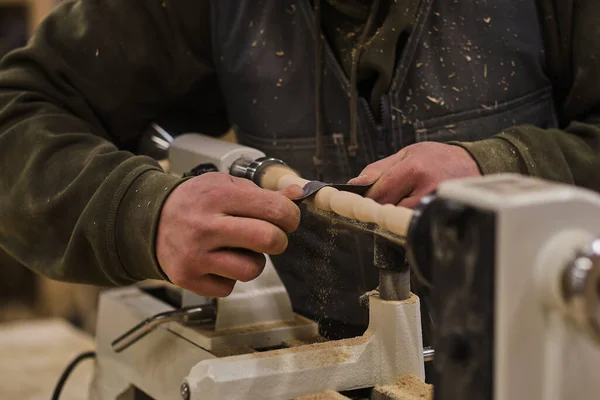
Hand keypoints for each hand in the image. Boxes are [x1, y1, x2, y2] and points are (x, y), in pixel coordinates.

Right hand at [156, 172, 301, 296]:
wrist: (148, 221)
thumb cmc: (195, 202)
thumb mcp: (225, 185)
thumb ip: (263, 192)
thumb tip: (299, 195)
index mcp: (218, 196)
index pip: (274, 209)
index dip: (290, 216)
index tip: (287, 219)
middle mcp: (206, 226)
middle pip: (268, 240)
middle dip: (279, 241)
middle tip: (271, 237)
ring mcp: (195, 255)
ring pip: (252, 270)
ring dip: (254, 262)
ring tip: (240, 251)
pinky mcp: (188, 278)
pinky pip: (229, 287)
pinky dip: (230, 277)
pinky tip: (218, 262)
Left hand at [348, 142, 480, 208]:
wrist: (471, 163)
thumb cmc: (436, 158)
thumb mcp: (405, 154)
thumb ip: (377, 170)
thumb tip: (354, 184)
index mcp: (414, 170)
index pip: (379, 192)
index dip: (364, 199)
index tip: (355, 202)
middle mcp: (425, 189)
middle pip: (387, 209)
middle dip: (378, 207)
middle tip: (378, 202)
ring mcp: (434, 205)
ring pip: (399, 219)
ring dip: (393, 214)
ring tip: (402, 201)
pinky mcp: (439, 216)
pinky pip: (413, 223)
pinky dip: (406, 219)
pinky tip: (411, 208)